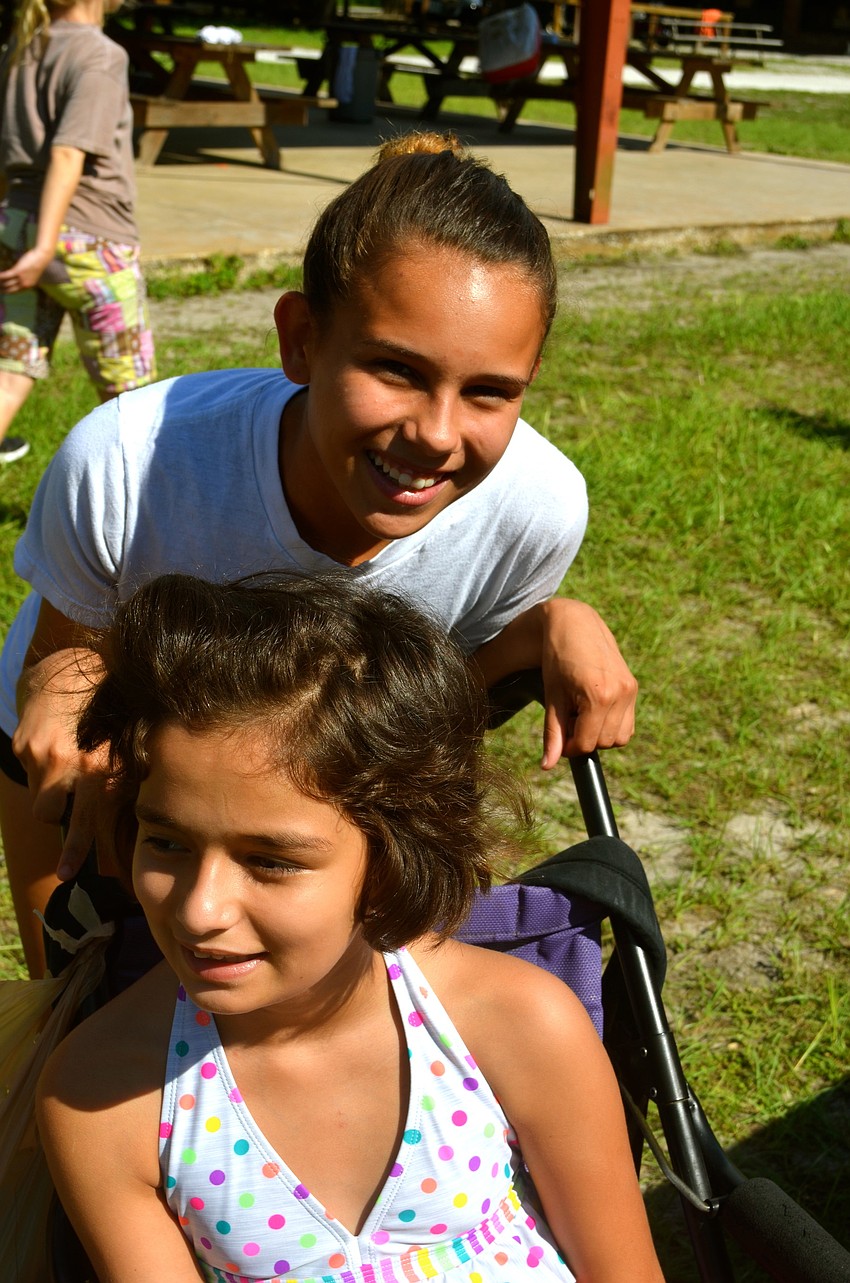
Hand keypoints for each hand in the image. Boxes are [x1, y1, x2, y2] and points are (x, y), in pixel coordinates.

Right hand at [0, 244, 53, 291]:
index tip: (2, 290)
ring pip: (7, 283)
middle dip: (2, 289)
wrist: (42, 257)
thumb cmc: (37, 262)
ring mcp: (21, 279)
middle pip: (10, 289)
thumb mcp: (32, 272)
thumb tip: (18, 274)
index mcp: (28, 286)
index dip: (7, 291)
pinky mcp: (18, 272)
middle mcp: (25, 284)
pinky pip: (6, 276)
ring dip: (0, 283)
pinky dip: (0, 276)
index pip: (15, 291)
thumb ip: (25, 276)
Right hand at [12, 647, 107, 879]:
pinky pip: (29, 773)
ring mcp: (39, 754)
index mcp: (98, 766)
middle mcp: (67, 763)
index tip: (67, 873)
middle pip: (50, 815)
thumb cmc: (110, 709)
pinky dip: (40, 767)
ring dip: (49, 789)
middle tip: (66, 813)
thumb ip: (125, 778)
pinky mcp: (22, 746)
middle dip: (56, 811)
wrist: (69, 667)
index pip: (85, 819)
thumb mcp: (128, 742)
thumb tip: (143, 814)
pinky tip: (55, 744)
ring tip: (66, 762)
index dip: (76, 850)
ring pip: (38, 796)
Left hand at [539, 598, 637, 766]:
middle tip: (568, 717)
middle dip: (584, 738)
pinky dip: (611, 724)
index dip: (569, 746)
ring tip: (581, 712)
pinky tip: (594, 708)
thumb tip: (547, 765)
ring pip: (620, 738)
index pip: (586, 744)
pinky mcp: (633, 686)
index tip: (559, 734)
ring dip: (599, 734)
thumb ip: (552, 733)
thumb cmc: (558, 658)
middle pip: (604, 743)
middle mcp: (620, 694)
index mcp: (599, 696)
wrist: (574, 623)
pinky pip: (628, 723)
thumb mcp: (553, 696)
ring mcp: (630, 690)